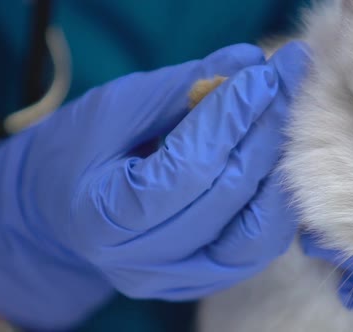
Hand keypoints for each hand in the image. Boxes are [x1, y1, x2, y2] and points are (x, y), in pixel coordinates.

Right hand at [0, 41, 310, 329]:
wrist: (63, 215)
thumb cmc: (79, 155)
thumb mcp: (114, 111)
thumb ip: (180, 89)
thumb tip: (248, 62)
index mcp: (107, 220)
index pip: (187, 168)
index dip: (230, 118)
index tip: (261, 75)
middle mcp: (148, 263)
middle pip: (230, 197)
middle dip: (265, 132)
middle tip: (290, 81)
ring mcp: (185, 278)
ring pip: (259, 230)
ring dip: (280, 165)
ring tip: (290, 115)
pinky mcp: (212, 277)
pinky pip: (262, 241)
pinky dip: (278, 195)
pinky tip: (280, 153)